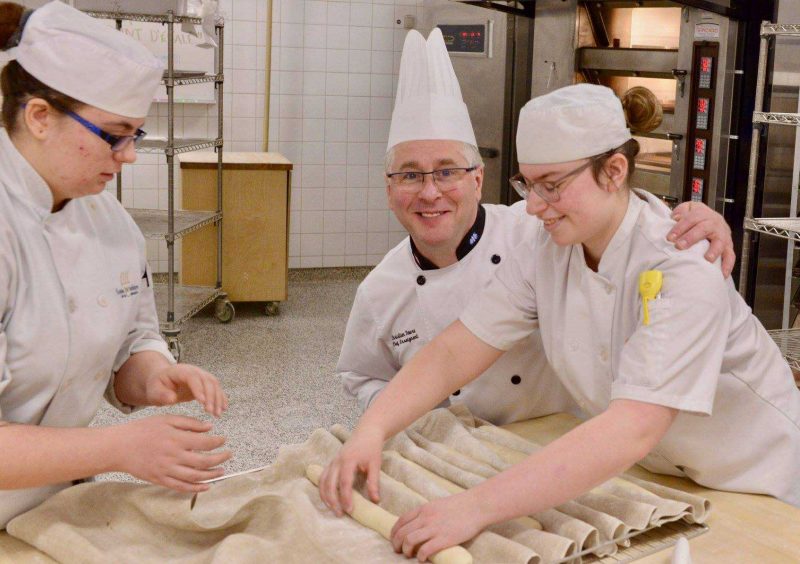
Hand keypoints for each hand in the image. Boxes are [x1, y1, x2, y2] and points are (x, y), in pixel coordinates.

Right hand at [114, 415, 230, 491]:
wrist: (119, 447)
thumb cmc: (143, 430)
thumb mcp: (166, 419)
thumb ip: (189, 423)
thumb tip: (209, 428)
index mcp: (176, 439)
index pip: (204, 442)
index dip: (217, 442)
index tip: (223, 440)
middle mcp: (173, 456)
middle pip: (203, 461)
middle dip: (220, 459)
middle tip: (228, 455)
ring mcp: (167, 470)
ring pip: (195, 476)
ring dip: (212, 475)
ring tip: (221, 471)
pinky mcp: (160, 480)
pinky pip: (182, 487)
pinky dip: (196, 488)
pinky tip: (206, 486)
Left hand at [144, 364, 227, 416]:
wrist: (162, 380)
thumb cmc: (157, 386)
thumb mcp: (154, 391)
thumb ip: (161, 395)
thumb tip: (172, 398)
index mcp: (180, 371)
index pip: (192, 377)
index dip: (198, 388)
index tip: (202, 402)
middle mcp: (194, 371)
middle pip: (207, 380)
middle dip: (211, 396)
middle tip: (210, 412)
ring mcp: (201, 376)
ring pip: (214, 384)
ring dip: (218, 399)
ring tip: (217, 414)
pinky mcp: (206, 383)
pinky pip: (216, 388)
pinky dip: (221, 398)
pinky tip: (224, 408)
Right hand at [319, 426, 383, 515]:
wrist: (367, 432)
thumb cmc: (372, 448)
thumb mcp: (375, 464)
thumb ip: (374, 482)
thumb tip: (375, 501)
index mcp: (348, 460)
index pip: (344, 482)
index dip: (346, 497)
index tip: (350, 510)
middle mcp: (337, 461)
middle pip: (330, 483)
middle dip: (333, 500)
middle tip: (340, 514)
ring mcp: (332, 461)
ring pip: (323, 481)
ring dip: (325, 496)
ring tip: (332, 509)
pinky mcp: (331, 462)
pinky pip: (323, 477)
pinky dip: (323, 489)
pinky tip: (328, 499)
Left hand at [391, 492, 485, 561]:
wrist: (477, 505)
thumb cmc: (461, 505)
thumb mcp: (439, 505)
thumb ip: (428, 513)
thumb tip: (421, 525)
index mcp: (424, 509)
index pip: (401, 520)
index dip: (394, 532)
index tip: (394, 539)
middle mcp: (426, 517)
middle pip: (402, 532)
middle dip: (396, 544)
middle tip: (398, 551)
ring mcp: (434, 528)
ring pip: (409, 540)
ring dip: (406, 550)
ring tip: (409, 555)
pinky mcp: (445, 538)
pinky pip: (425, 550)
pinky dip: (420, 556)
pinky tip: (422, 559)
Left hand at [669, 201, 735, 277]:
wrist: (711, 217)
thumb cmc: (695, 216)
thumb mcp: (687, 209)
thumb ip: (680, 212)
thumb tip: (675, 218)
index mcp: (702, 213)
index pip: (690, 218)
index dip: (680, 227)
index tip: (669, 238)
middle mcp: (714, 222)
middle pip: (704, 228)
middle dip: (691, 238)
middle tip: (680, 246)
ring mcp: (722, 234)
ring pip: (720, 241)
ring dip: (714, 250)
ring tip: (707, 259)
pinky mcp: (728, 245)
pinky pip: (730, 255)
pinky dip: (727, 264)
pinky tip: (722, 273)